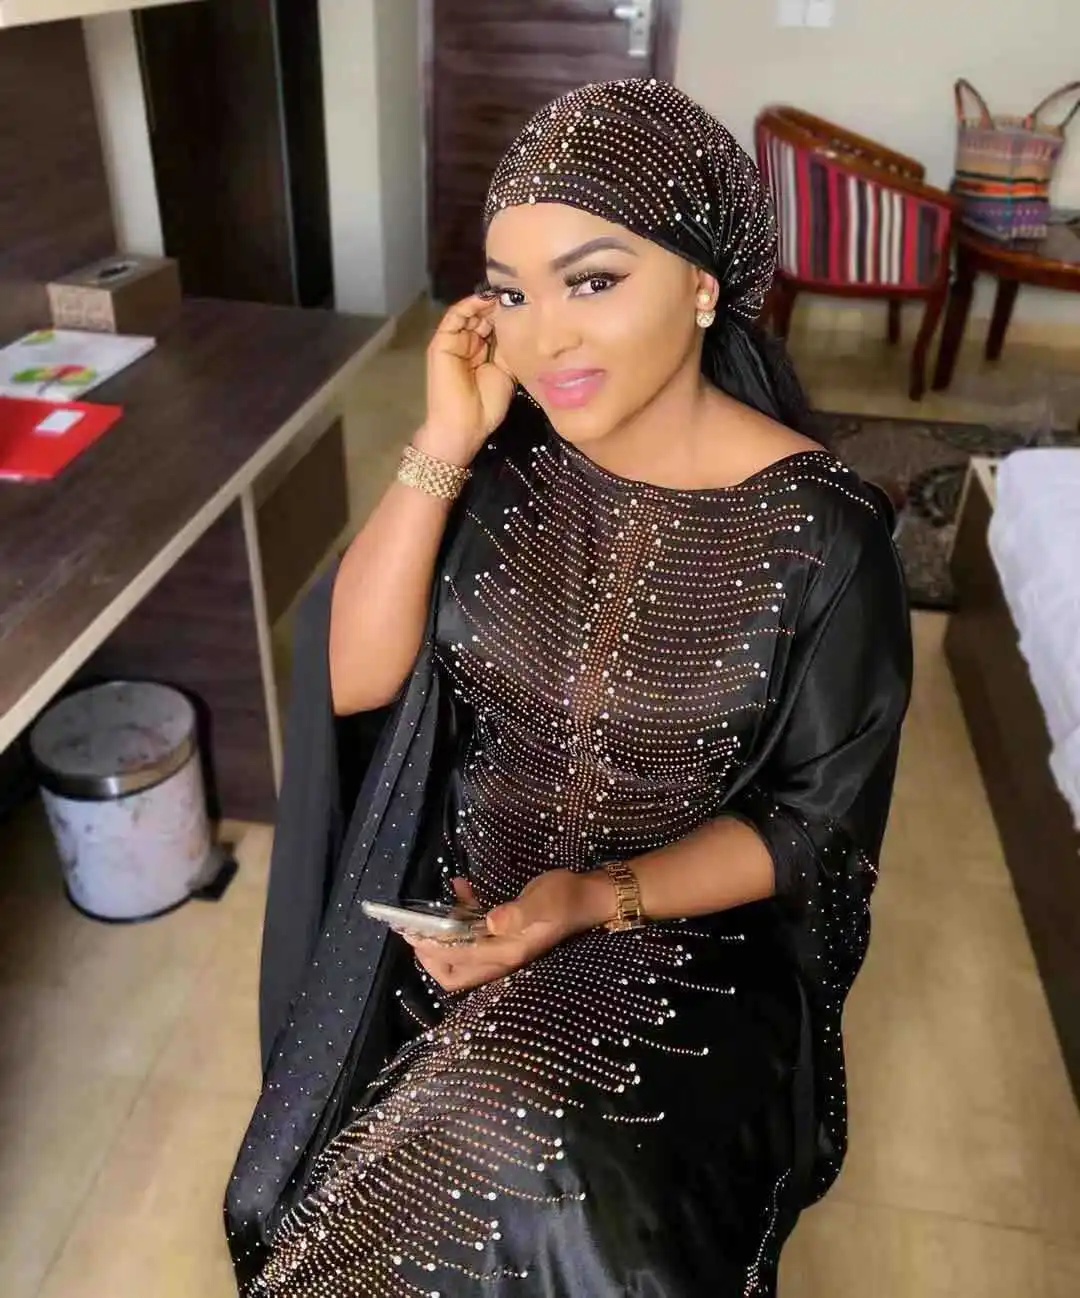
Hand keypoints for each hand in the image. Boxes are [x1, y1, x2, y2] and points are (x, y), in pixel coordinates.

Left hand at [403, 872, 613, 993]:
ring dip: (442, 938)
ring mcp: (503, 949)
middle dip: (430, 956)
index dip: (432, 949)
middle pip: (455, 973)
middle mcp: (502, 957)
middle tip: (415, 930)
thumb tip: (492, 921)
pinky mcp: (505, 936)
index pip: (459, 960)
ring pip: (462, 958)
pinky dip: (461, 917)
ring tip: (430, 911)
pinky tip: (460, 887)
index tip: (411, 931)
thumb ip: (518, 913)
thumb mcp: (543, 901)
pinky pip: (475, 936)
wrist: (589, 897)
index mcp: (507, 952)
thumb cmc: (566, 898)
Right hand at [417, 295, 516, 465]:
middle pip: (485, 317)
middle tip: (521, 291)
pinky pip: (455, 317)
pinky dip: (470, 305)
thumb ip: (509, 350)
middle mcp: (468, 344)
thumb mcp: (506, 373)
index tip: (531, 302)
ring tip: (507, 293)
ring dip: (488, 302)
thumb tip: (524, 326)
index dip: (510, 314)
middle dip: (501, 305)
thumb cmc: (486, 407)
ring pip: (471, 313)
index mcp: (483, 353)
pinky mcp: (442, 342)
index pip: (496, 326)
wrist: (464, 426)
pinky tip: (488, 298)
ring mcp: (454, 342)